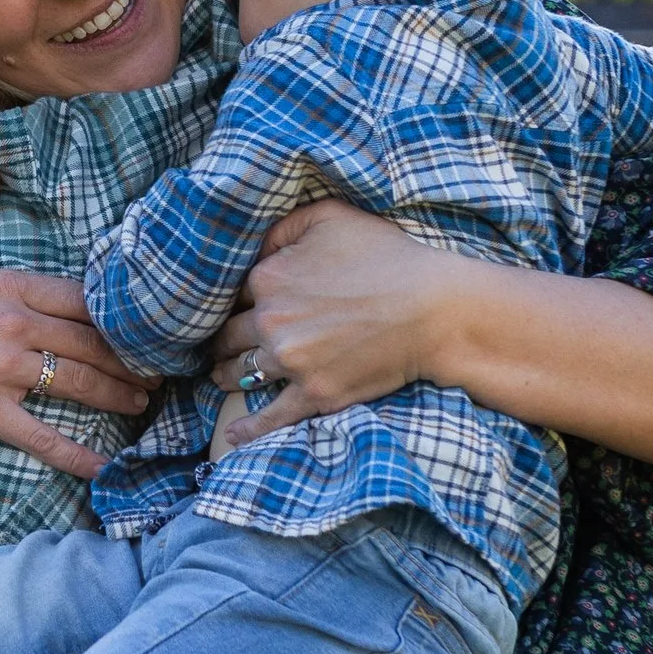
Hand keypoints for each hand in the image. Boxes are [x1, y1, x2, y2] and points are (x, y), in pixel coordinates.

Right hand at [0, 169, 151, 484]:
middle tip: (158, 370)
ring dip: (118, 395)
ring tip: (142, 403)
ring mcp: (2, 370)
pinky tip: (106, 467)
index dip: (118, 312)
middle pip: (91, 340)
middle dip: (130, 357)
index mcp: (4, 285)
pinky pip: (46, 435)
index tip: (141, 324)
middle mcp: (11, 325)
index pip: (80, 295)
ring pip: (79, 382)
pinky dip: (79, 455)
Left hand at [210, 201, 458, 452]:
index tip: (237, 307)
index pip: (233, 292)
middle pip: (228, 335)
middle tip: (218, 346)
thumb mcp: (331, 217)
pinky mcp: (314, 394)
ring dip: (227, 375)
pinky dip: (249, 429)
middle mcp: (271, 322)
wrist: (434, 308)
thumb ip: (284, 226)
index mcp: (269, 277)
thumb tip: (256, 245)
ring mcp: (291, 362)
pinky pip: (270, 417)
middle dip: (222, 339)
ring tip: (222, 376)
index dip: (237, 299)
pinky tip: (232, 436)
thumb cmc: (389, 257)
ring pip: (240, 374)